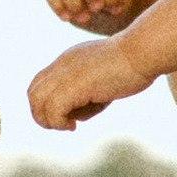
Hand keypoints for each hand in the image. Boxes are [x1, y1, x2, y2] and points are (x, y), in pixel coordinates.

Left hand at [29, 37, 149, 133]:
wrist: (143, 51)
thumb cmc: (134, 64)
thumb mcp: (105, 77)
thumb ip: (89, 93)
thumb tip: (78, 116)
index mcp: (69, 60)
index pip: (40, 82)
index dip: (46, 103)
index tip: (67, 114)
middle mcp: (63, 65)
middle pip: (33, 92)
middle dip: (42, 115)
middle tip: (65, 124)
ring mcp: (67, 74)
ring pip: (37, 102)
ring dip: (49, 121)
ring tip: (69, 126)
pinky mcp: (76, 85)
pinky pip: (53, 110)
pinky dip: (59, 122)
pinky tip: (74, 125)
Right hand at [43, 0, 139, 34]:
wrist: (104, 7)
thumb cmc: (117, 4)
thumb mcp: (124, 3)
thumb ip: (114, 1)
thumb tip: (96, 6)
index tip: (112, 9)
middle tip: (94, 11)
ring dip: (71, 0)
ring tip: (83, 18)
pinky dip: (56, 3)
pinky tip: (67, 18)